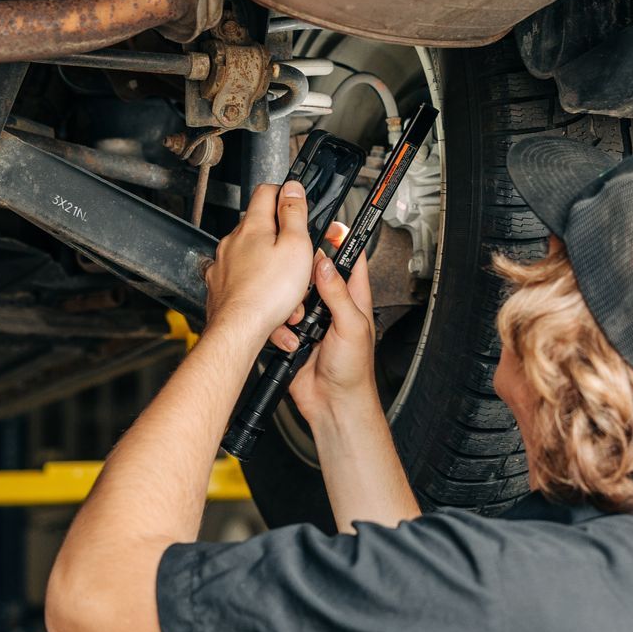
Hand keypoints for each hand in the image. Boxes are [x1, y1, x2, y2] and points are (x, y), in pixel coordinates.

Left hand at [204, 181, 314, 338]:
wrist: (239, 329)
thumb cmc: (267, 293)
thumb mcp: (295, 246)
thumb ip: (294, 214)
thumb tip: (293, 187)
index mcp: (253, 226)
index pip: (266, 191)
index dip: (284, 192)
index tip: (295, 202)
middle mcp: (233, 241)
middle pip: (261, 227)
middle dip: (283, 242)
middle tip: (300, 258)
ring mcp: (224, 263)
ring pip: (255, 258)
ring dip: (275, 272)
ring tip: (290, 292)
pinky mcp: (220, 285)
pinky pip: (245, 281)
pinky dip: (260, 290)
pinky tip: (273, 305)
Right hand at [287, 247, 377, 426]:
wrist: (332, 405)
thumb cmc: (353, 373)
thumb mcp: (351, 327)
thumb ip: (339, 295)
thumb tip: (326, 265)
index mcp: (353, 300)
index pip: (351, 261)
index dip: (342, 242)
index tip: (330, 226)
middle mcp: (331, 307)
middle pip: (315, 273)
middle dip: (305, 273)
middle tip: (300, 273)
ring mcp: (310, 321)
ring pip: (293, 294)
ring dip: (291, 303)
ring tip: (296, 315)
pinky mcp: (292, 335)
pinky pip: (279, 319)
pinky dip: (279, 323)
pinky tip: (284, 330)